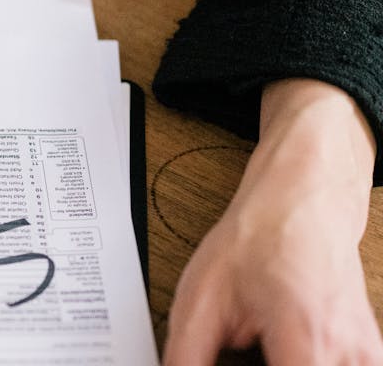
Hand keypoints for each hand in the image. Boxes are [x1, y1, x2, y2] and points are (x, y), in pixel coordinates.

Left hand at [163, 79, 382, 364]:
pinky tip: (273, 357)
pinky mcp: (368, 358)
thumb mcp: (202, 298)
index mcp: (306, 338)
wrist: (302, 201)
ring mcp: (367, 358)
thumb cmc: (259, 238)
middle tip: (237, 360)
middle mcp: (350, 354)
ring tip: (256, 356)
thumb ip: (186, 358)